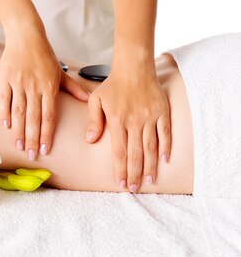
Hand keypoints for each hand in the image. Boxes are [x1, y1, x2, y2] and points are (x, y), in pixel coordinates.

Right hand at [0, 31, 88, 159]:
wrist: (26, 35)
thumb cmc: (44, 55)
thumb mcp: (60, 72)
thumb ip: (73, 88)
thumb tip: (89, 101)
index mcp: (49, 87)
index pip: (48, 116)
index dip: (46, 134)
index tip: (45, 149)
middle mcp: (34, 86)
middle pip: (33, 118)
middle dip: (32, 139)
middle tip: (30, 155)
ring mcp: (18, 82)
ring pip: (18, 112)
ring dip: (18, 131)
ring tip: (18, 145)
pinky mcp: (4, 78)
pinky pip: (3, 99)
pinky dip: (4, 113)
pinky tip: (6, 126)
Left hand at [86, 67, 170, 191]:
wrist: (134, 68)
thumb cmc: (112, 84)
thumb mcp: (96, 100)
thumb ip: (93, 121)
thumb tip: (89, 140)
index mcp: (117, 120)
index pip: (119, 151)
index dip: (120, 168)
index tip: (119, 183)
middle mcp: (134, 121)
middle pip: (135, 153)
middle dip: (134, 173)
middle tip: (133, 188)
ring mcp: (150, 117)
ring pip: (151, 147)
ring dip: (150, 165)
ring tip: (148, 181)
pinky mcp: (162, 112)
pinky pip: (165, 133)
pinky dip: (166, 147)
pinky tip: (165, 160)